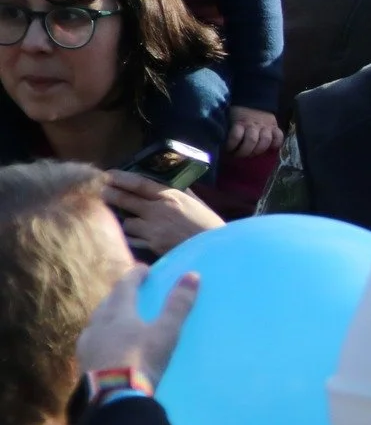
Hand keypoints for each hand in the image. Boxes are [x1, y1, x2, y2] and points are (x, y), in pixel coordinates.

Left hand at [76, 264, 198, 391]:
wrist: (113, 397)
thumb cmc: (141, 360)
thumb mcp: (166, 332)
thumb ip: (178, 305)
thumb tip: (192, 275)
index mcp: (118, 312)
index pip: (124, 286)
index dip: (135, 275)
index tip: (143, 269)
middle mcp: (98, 324)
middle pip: (108, 303)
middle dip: (119, 295)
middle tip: (130, 292)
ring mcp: (87, 344)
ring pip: (97, 323)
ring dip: (108, 317)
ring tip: (118, 319)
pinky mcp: (84, 363)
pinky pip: (92, 342)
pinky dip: (102, 337)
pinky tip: (106, 345)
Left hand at [104, 170, 224, 255]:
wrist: (217, 250)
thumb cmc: (210, 225)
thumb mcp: (196, 203)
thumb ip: (181, 194)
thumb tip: (167, 184)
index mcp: (171, 197)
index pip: (139, 184)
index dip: (120, 178)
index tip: (107, 174)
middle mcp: (158, 211)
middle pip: (125, 200)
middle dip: (110, 194)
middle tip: (99, 191)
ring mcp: (153, 230)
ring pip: (127, 222)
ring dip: (126, 221)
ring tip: (123, 219)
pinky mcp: (152, 246)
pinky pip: (133, 239)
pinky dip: (132, 237)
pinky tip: (131, 236)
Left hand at [226, 106, 282, 157]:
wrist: (254, 97)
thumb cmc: (239, 111)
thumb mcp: (230, 117)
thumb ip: (229, 129)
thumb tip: (222, 142)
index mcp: (240, 122)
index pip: (235, 136)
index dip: (231, 146)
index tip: (228, 150)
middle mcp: (254, 125)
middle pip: (252, 141)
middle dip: (245, 152)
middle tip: (239, 155)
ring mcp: (266, 126)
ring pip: (265, 141)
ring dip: (258, 150)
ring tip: (252, 154)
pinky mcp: (274, 127)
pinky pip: (279, 137)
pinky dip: (276, 144)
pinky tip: (271, 149)